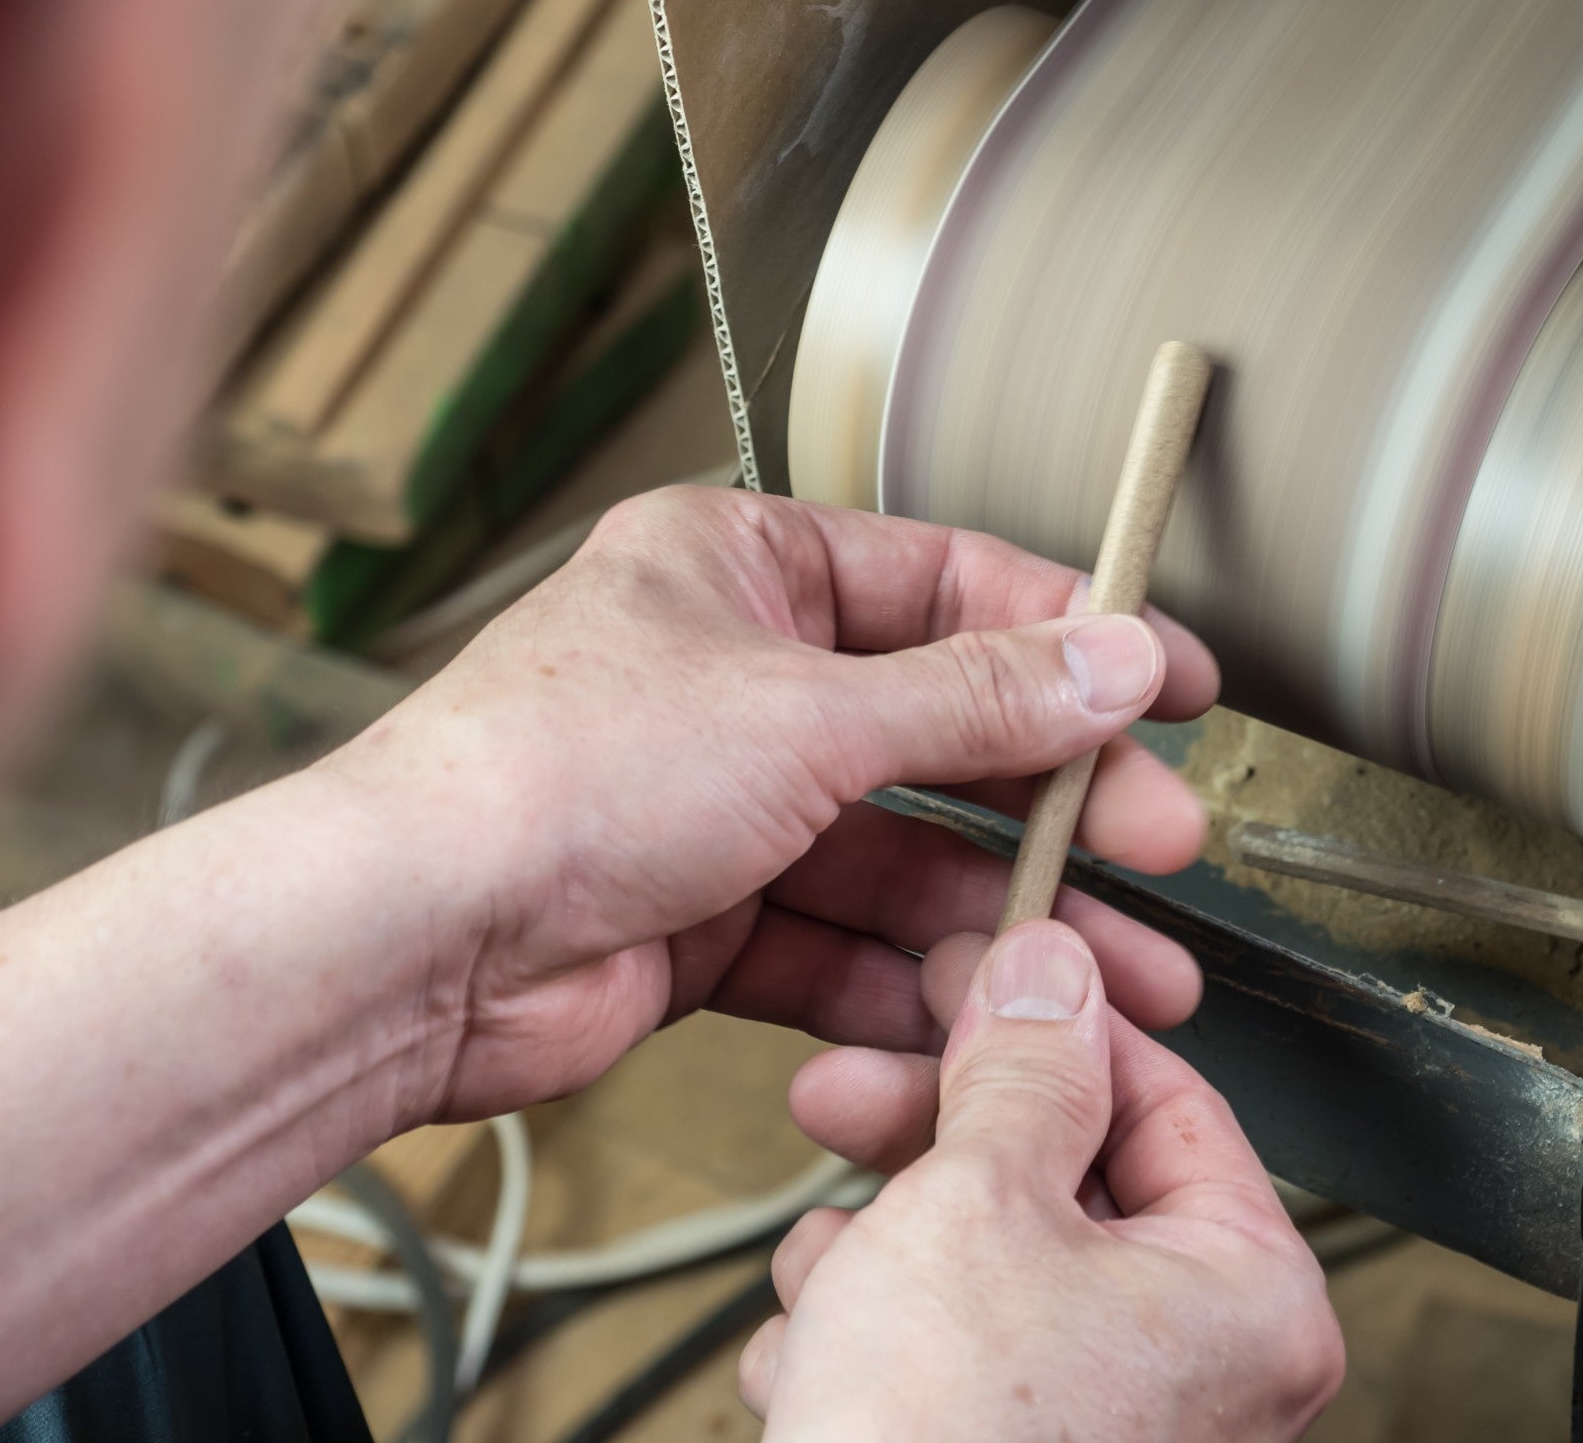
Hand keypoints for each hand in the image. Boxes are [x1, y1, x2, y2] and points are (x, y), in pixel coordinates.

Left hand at [330, 486, 1219, 1123]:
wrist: (409, 944)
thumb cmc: (558, 772)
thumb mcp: (808, 712)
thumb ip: (977, 697)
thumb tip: (1112, 657)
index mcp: (742, 566)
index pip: (948, 584)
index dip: (1071, 634)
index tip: (1173, 681)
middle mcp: (738, 675)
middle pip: (942, 731)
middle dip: (1054, 798)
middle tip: (1159, 843)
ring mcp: (724, 799)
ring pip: (903, 853)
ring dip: (1002, 914)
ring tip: (1111, 976)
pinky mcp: (708, 914)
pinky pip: (843, 941)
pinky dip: (910, 981)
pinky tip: (978, 1017)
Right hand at [741, 920, 1344, 1439]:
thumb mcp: (974, 1197)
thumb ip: (1022, 1064)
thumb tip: (1053, 967)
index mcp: (1248, 1295)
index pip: (1163, 1094)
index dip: (1050, 1022)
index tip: (973, 972)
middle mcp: (1207, 1372)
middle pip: (1065, 1175)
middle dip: (932, 1139)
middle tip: (847, 1087)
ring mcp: (1118, 1430)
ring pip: (990, 1262)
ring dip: (884, 1247)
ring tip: (823, 1277)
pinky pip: (956, 1355)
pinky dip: (876, 1338)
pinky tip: (812, 1358)